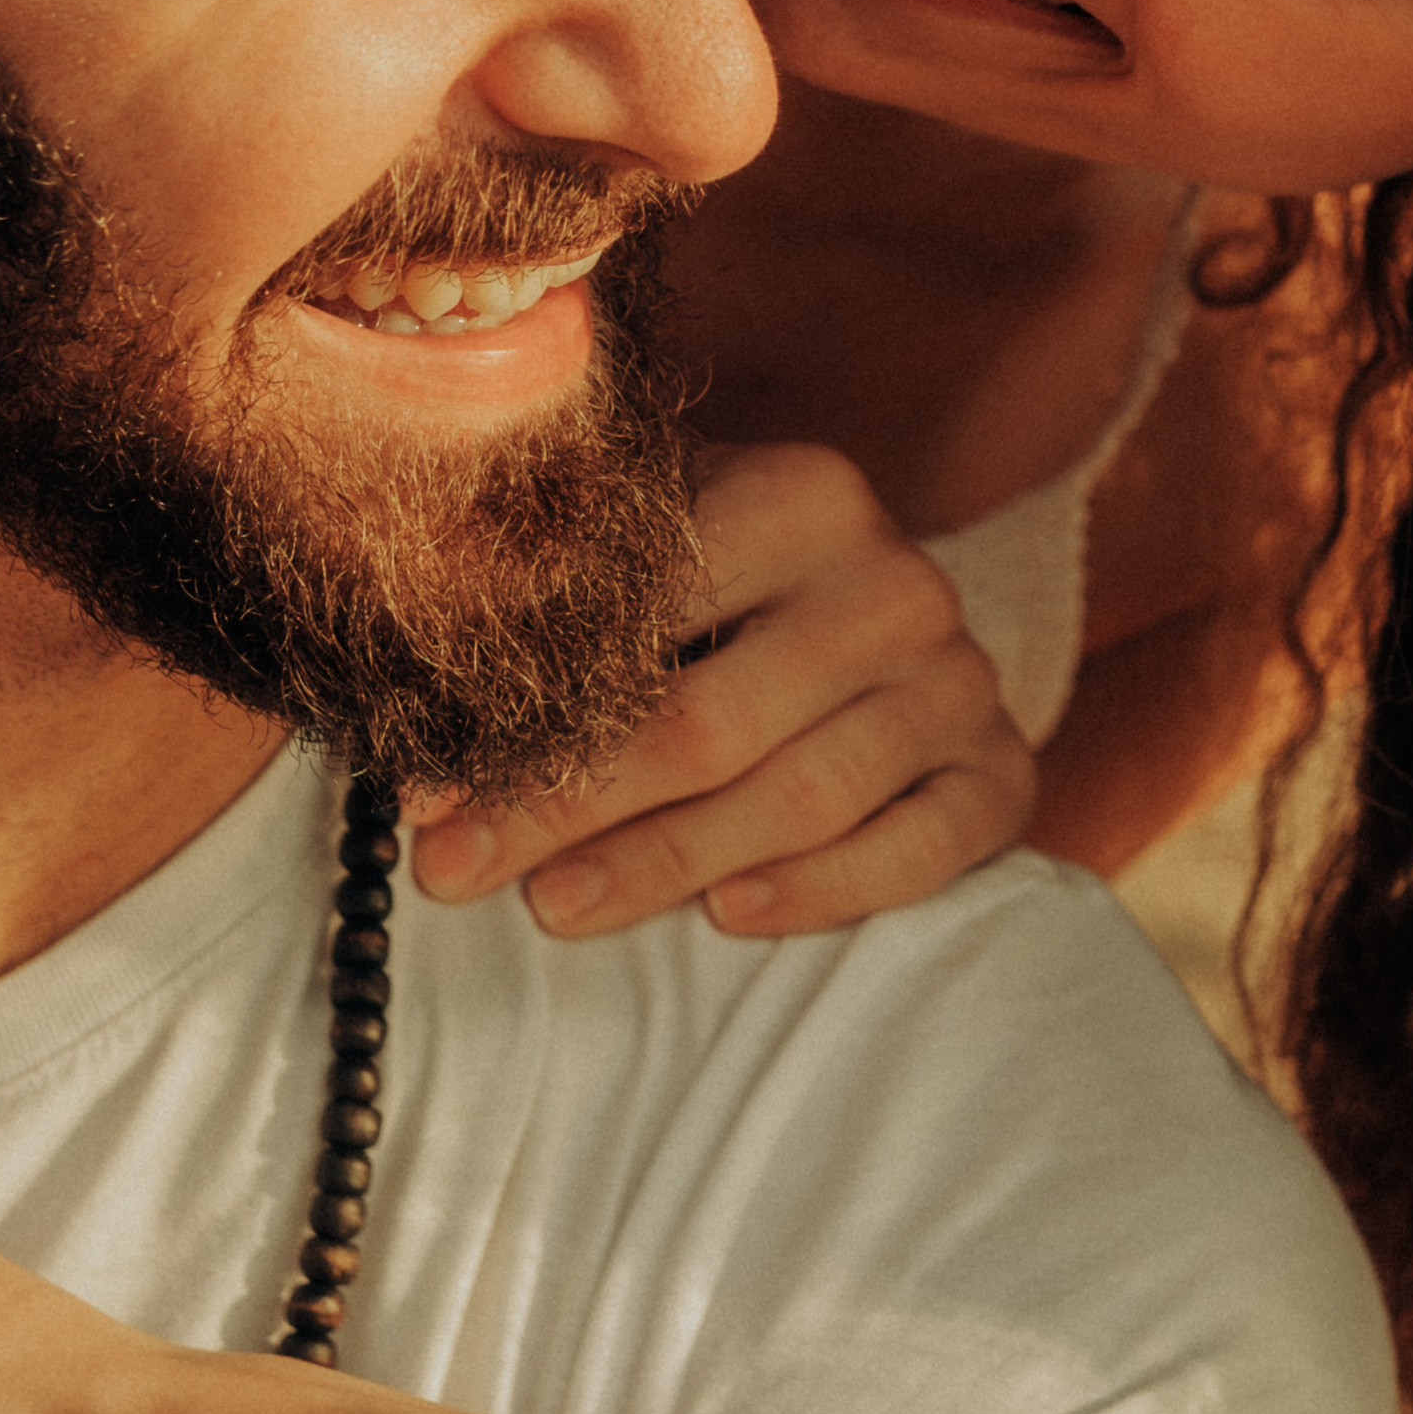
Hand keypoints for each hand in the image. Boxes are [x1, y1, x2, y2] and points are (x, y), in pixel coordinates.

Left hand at [410, 443, 1037, 939]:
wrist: (872, 622)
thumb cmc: (718, 592)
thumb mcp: (646, 554)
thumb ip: (550, 586)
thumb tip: (408, 665)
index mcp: (808, 493)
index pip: (653, 617)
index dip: (528, 710)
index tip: (423, 781)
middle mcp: (898, 582)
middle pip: (713, 722)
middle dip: (566, 807)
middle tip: (454, 870)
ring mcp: (963, 680)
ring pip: (806, 796)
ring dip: (666, 864)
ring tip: (554, 908)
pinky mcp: (1004, 773)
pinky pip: (921, 850)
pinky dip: (824, 891)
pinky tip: (730, 920)